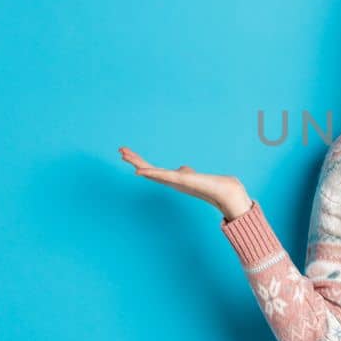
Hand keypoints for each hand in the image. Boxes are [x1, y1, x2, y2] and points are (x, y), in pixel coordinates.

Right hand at [119, 146, 252, 219]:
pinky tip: (140, 170)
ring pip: (151, 171)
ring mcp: (173, 180)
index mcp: (169, 178)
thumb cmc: (206, 184)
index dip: (138, 161)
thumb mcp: (191, 175)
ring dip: (137, 163)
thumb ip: (184, 172)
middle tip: (120, 150)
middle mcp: (168, 180)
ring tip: (125, 155)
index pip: (149, 168)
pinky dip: (150, 172)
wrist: (220, 190)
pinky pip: (162, 175)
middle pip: (146, 168)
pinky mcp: (180, 179)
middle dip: (133, 160)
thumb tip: (182, 168)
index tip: (126, 152)